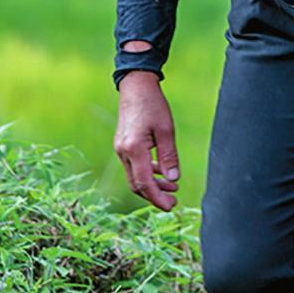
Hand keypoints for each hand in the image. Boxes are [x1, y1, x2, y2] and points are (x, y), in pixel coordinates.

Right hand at [115, 73, 179, 210]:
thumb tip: (173, 180)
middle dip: (155, 196)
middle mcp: (123, 152)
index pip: (144, 183)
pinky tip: (161, 172)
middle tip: (173, 201)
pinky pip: (133, 166)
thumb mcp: (166, 130)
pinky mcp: (123, 145)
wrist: (136, 86)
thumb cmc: (153, 104)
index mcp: (134, 149)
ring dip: (152, 185)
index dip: (157, 198)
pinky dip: (146, 173)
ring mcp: (120, 149)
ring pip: (134, 177)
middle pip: (137, 184)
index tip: (171, 206)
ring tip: (172, 187)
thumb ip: (169, 157)